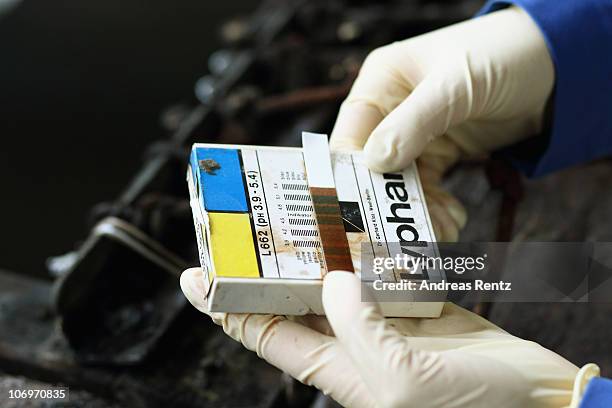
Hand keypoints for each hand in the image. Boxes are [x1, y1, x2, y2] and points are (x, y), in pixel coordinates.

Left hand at [181, 268, 592, 407]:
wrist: (533, 400)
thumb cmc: (468, 407)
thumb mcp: (401, 380)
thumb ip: (358, 330)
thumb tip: (332, 281)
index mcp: (336, 369)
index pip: (264, 334)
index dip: (225, 307)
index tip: (195, 276)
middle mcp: (350, 345)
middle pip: (292, 303)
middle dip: (265, 270)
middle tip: (246, 230)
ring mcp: (381, 324)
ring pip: (333, 283)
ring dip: (316, 254)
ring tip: (296, 218)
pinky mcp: (413, 308)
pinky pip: (377, 276)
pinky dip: (365, 252)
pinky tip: (358, 229)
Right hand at [330, 6, 554, 241]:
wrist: (555, 67)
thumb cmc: (501, 55)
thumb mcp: (455, 85)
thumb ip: (414, 123)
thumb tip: (374, 164)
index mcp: (381, 84)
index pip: (350, 137)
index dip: (351, 176)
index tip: (362, 212)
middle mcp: (390, 112)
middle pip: (373, 168)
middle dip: (388, 203)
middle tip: (400, 237)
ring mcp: (414, 135)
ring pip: (400, 185)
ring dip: (418, 212)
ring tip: (443, 231)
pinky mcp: (439, 153)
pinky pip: (427, 188)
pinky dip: (437, 208)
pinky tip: (454, 219)